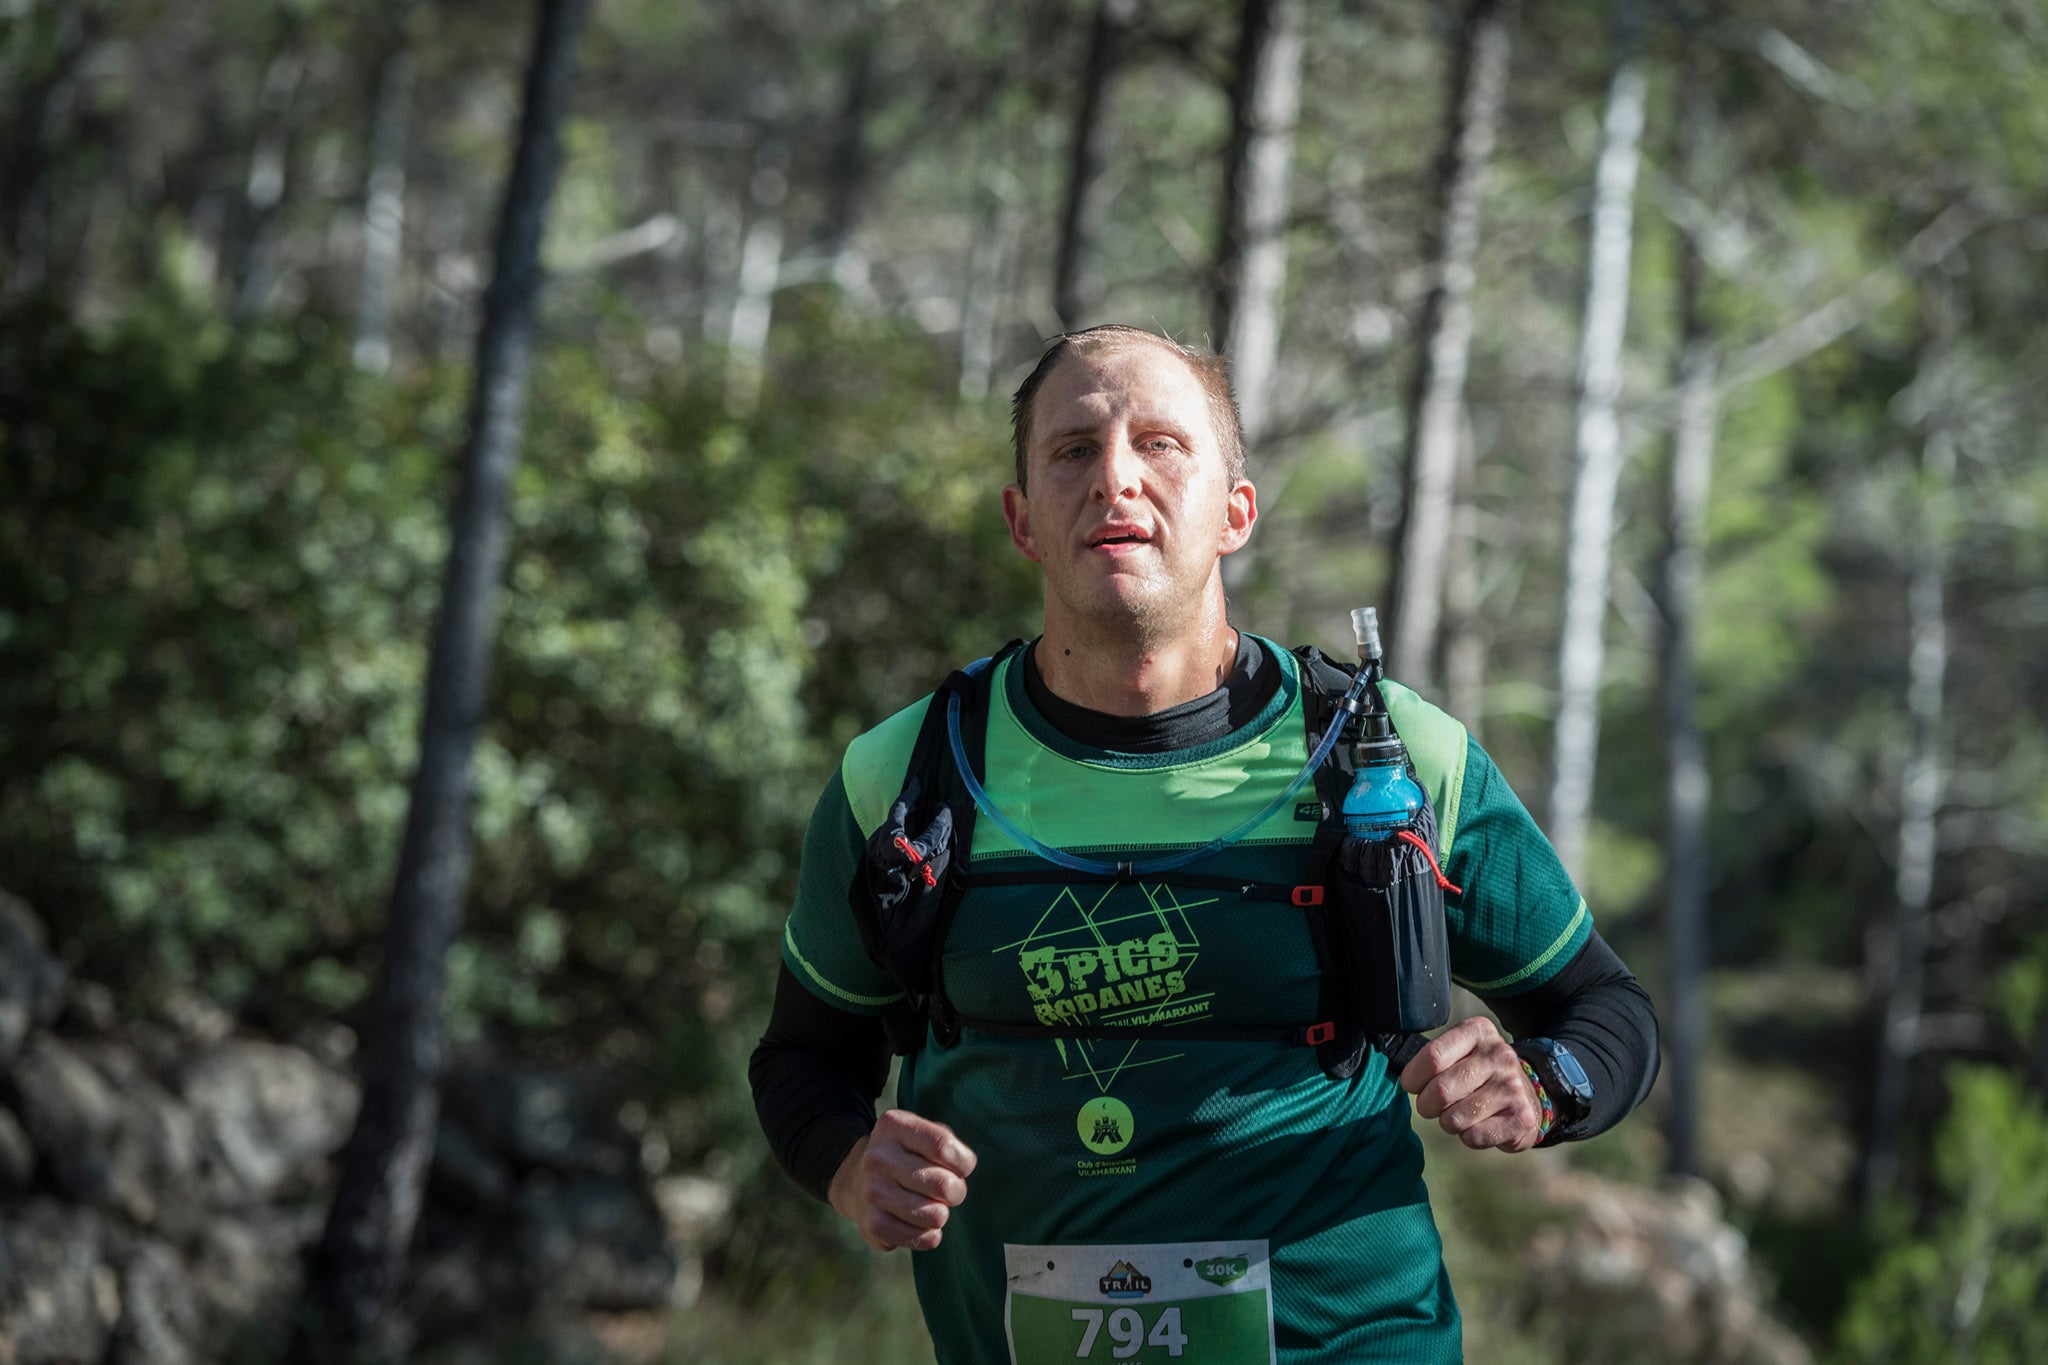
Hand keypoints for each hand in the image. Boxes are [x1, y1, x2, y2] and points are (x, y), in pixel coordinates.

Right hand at [828, 1109, 977, 1251]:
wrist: (857, 1181)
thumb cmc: (907, 1156)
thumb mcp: (922, 1134)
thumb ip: (947, 1145)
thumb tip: (959, 1175)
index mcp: (892, 1126)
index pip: (942, 1146)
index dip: (963, 1162)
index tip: (962, 1167)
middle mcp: (877, 1158)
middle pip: (942, 1184)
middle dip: (956, 1191)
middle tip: (948, 1190)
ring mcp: (872, 1193)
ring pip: (936, 1215)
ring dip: (942, 1213)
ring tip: (932, 1205)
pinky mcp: (872, 1225)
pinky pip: (924, 1239)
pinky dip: (931, 1235)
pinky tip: (921, 1224)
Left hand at [1399, 1016, 1543, 1152]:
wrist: (1527, 1096)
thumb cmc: (1478, 1074)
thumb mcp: (1459, 1051)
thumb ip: (1432, 1058)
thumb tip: (1406, 1080)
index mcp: (1478, 1032)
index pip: (1432, 1057)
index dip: (1413, 1078)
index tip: (1411, 1085)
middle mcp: (1499, 1055)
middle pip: (1441, 1090)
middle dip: (1426, 1105)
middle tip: (1431, 1106)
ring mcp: (1513, 1086)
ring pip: (1455, 1118)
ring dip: (1448, 1123)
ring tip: (1457, 1114)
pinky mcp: (1522, 1117)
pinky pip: (1474, 1137)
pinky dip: (1468, 1137)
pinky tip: (1479, 1124)